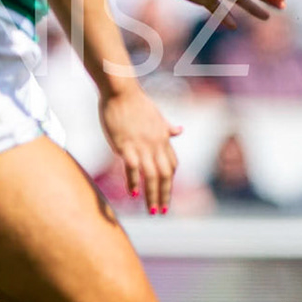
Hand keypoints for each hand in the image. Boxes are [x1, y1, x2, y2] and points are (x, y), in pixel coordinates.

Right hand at [99, 86, 180, 214]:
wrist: (121, 91)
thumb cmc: (134, 101)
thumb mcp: (156, 115)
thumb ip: (167, 127)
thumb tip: (180, 130)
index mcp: (163, 138)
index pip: (172, 164)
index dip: (170, 181)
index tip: (165, 193)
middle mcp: (156, 144)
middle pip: (166, 175)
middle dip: (164, 194)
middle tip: (161, 211)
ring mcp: (142, 146)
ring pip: (153, 175)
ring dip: (153, 195)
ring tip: (152, 210)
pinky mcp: (126, 145)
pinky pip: (133, 168)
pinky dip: (135, 182)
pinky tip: (133, 193)